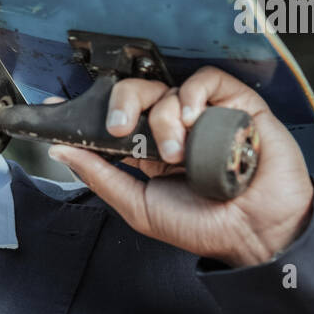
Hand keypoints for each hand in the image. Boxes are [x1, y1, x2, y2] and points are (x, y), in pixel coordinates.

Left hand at [47, 65, 313, 267]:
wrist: (256, 233)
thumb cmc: (205, 226)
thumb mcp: (140, 206)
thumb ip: (101, 176)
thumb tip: (62, 151)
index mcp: (147, 152)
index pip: (113, 119)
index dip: (87, 109)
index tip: (57, 103)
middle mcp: (173, 129)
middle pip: (136, 94)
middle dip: (121, 105)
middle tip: (120, 130)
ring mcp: (204, 116)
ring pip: (168, 90)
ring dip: (164, 119)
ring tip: (176, 155)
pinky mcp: (235, 106)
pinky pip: (207, 80)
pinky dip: (193, 95)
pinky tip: (195, 120)